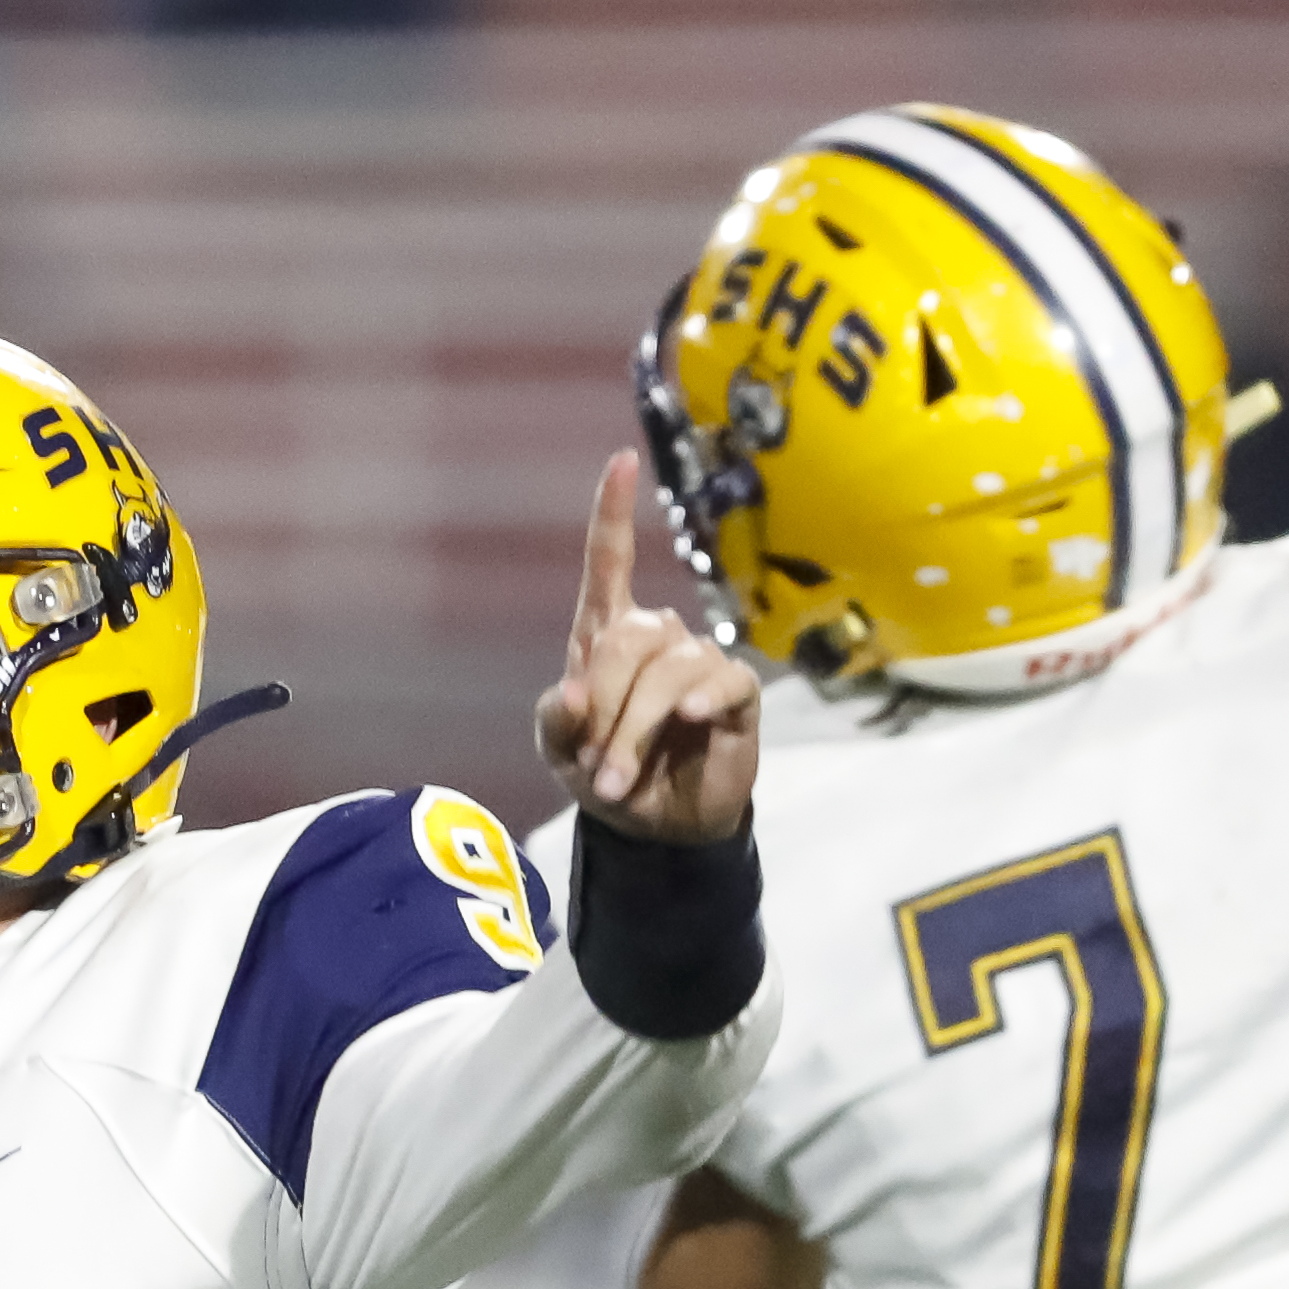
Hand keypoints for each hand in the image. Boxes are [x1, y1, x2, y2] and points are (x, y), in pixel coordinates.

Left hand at [535, 451, 759, 843]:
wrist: (655, 827)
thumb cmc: (605, 774)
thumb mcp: (561, 754)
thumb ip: (554, 722)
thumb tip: (570, 693)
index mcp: (607, 636)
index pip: (610, 562)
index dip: (614, 512)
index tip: (621, 460)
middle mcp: (656, 637)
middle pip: (631, 635)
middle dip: (606, 703)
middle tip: (594, 765)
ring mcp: (698, 661)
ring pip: (669, 670)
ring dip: (637, 730)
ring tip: (619, 782)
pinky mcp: (735, 693)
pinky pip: (720, 682)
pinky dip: (699, 703)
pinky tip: (690, 723)